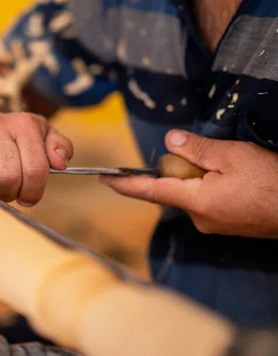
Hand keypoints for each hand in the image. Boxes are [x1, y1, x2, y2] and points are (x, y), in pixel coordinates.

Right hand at [0, 112, 73, 205]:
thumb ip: (59, 147)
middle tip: (5, 190)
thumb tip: (59, 162)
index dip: (33, 191)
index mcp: (24, 123)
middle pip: (9, 175)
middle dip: (9, 191)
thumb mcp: (42, 140)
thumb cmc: (14, 144)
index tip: (26, 194)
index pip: (36, 169)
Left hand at [101, 130, 277, 237]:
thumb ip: (196, 149)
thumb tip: (169, 141)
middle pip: (173, 189)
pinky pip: (207, 202)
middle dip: (180, 171)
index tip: (105, 179)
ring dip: (199, 178)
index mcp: (195, 201)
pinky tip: (234, 178)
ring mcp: (214, 224)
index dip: (125, 184)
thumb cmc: (271, 182)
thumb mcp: (233, 156)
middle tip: (205, 156)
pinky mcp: (227, 225)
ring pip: (192, 194)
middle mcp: (199, 218)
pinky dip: (211, 187)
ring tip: (230, 167)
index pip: (149, 192)